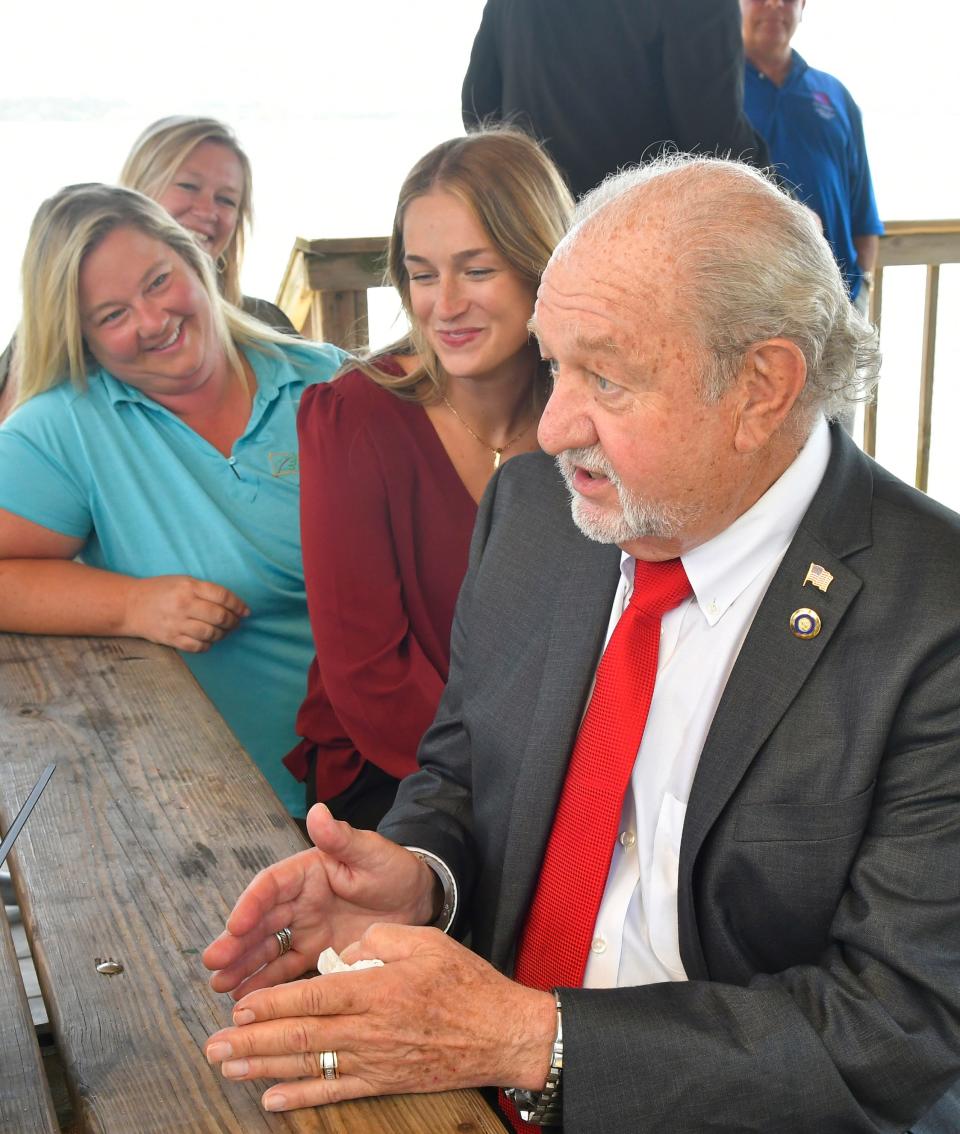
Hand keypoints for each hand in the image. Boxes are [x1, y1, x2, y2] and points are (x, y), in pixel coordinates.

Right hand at [123, 574, 248, 651]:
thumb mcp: (183, 581)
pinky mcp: (171, 638)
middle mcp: (183, 605)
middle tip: (235, 622)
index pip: (222, 596)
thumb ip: (206, 591)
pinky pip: (197, 646)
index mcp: (188, 586)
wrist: (130, 605)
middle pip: (219, 616)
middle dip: (232, 621)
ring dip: (222, 634)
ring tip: (223, 631)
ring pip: (210, 633)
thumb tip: (234, 605)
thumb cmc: (161, 591)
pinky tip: (208, 640)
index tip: (245, 611)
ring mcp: (177, 623)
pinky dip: (208, 645)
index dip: (238, 605)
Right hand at [202, 804, 438, 999]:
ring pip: (267, 947)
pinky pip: (288, 969)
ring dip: (243, 966)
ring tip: (220, 987)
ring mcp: (306, 928)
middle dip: (235, 942)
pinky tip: (248, 1000)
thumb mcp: (371, 852)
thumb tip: (317, 811)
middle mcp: (300, 900)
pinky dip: (268, 984)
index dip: (250, 904)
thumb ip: (342, 838)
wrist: (419, 901)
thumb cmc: (393, 869)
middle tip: (213, 964)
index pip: (270, 885)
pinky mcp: (317, 953)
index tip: (234, 925)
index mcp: (307, 870)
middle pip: (261, 921)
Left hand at [205, 923, 556, 1112]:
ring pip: (308, 1066)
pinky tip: (271, 1100)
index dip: (271, 1004)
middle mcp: (369, 1028)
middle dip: (251, 1041)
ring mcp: (374, 1060)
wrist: (500, 1032)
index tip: (238, 1005)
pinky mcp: (383, 1080)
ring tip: (228, 1069)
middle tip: (214, 1046)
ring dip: (264, 1070)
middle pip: (299, 1037)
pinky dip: (300, 1097)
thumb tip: (341, 952)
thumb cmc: (464, 981)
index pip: (311, 998)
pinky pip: (335, 1090)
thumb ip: (378, 940)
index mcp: (376, 988)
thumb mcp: (424, 940)